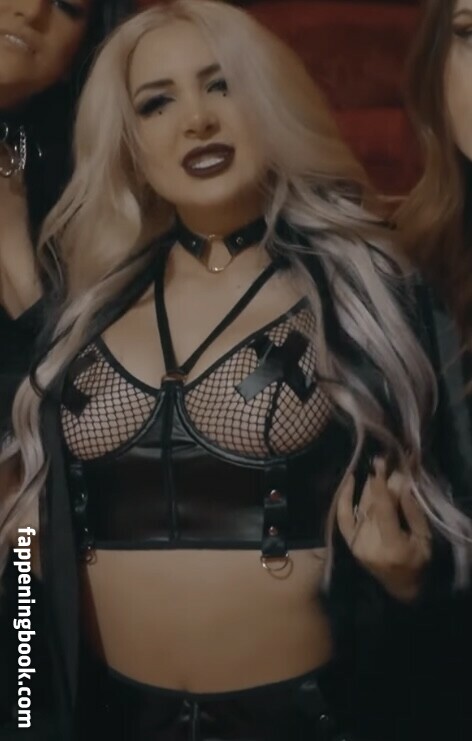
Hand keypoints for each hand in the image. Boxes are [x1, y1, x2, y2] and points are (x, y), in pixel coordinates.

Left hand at [337, 460, 431, 601]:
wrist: (399, 587)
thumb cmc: (417, 563)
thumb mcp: (423, 539)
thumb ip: (412, 512)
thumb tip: (401, 482)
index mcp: (391, 548)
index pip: (383, 511)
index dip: (381, 487)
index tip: (381, 466)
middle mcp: (369, 546)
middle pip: (372, 506)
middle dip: (379, 483)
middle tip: (384, 461)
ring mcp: (356, 544)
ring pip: (360, 507)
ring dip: (367, 486)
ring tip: (375, 468)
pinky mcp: (349, 542)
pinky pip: (343, 516)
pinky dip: (344, 497)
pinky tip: (349, 480)